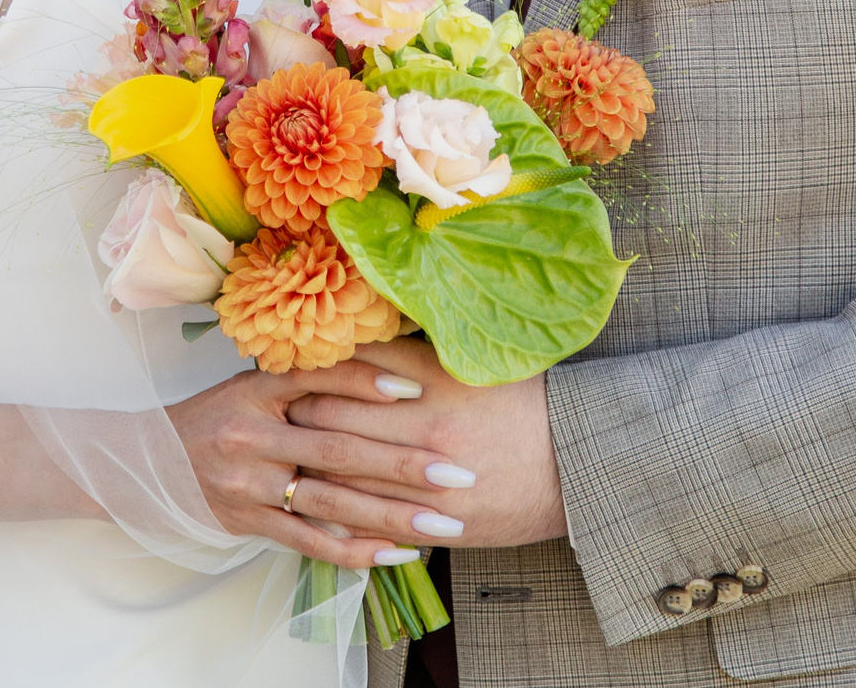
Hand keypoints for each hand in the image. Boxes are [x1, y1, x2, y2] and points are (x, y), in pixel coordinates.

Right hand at [168, 356, 489, 571]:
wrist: (149, 464)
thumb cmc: (216, 417)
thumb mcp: (252, 385)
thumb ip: (306, 381)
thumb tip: (384, 369)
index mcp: (257, 391)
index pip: (321, 380)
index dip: (369, 383)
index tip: (419, 389)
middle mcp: (254, 435)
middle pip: (340, 449)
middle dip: (405, 462)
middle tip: (459, 471)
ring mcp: (250, 483)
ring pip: (332, 501)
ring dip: (393, 514)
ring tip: (444, 522)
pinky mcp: (249, 522)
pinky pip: (308, 541)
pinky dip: (355, 549)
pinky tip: (396, 554)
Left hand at [287, 337, 565, 548]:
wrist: (581, 464)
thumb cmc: (531, 404)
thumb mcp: (478, 364)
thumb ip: (419, 352)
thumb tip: (366, 330)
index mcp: (437, 384)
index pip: (352, 371)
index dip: (314, 369)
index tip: (291, 366)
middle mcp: (427, 431)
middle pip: (337, 421)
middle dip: (298, 414)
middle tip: (273, 407)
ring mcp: (430, 484)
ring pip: (345, 476)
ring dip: (309, 466)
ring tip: (285, 454)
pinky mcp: (439, 525)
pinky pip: (373, 524)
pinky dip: (339, 515)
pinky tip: (316, 508)